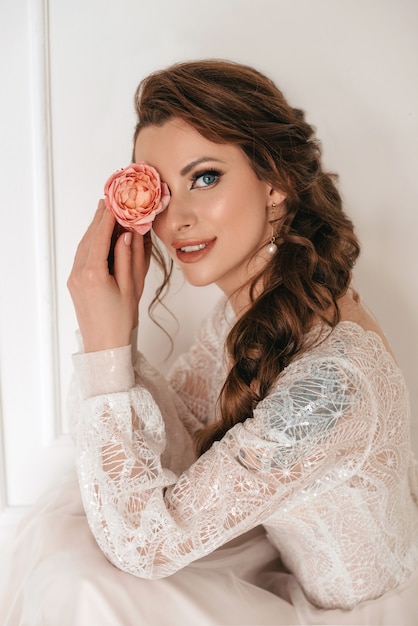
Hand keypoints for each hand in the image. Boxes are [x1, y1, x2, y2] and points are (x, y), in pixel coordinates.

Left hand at [67, 200, 150, 351]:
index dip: (108, 217)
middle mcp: (79, 273)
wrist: (105, 344)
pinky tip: (101, 238)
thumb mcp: (131, 286)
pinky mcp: (75, 283)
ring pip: (84, 246)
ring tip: (106, 215)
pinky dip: (91, 243)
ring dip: (95, 230)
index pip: (100, 236)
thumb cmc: (121, 320)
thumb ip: (128, 257)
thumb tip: (127, 234)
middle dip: (99, 219)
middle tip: (110, 202)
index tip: (115, 202)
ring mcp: (74, 278)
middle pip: (89, 238)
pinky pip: (82, 256)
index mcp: (94, 273)